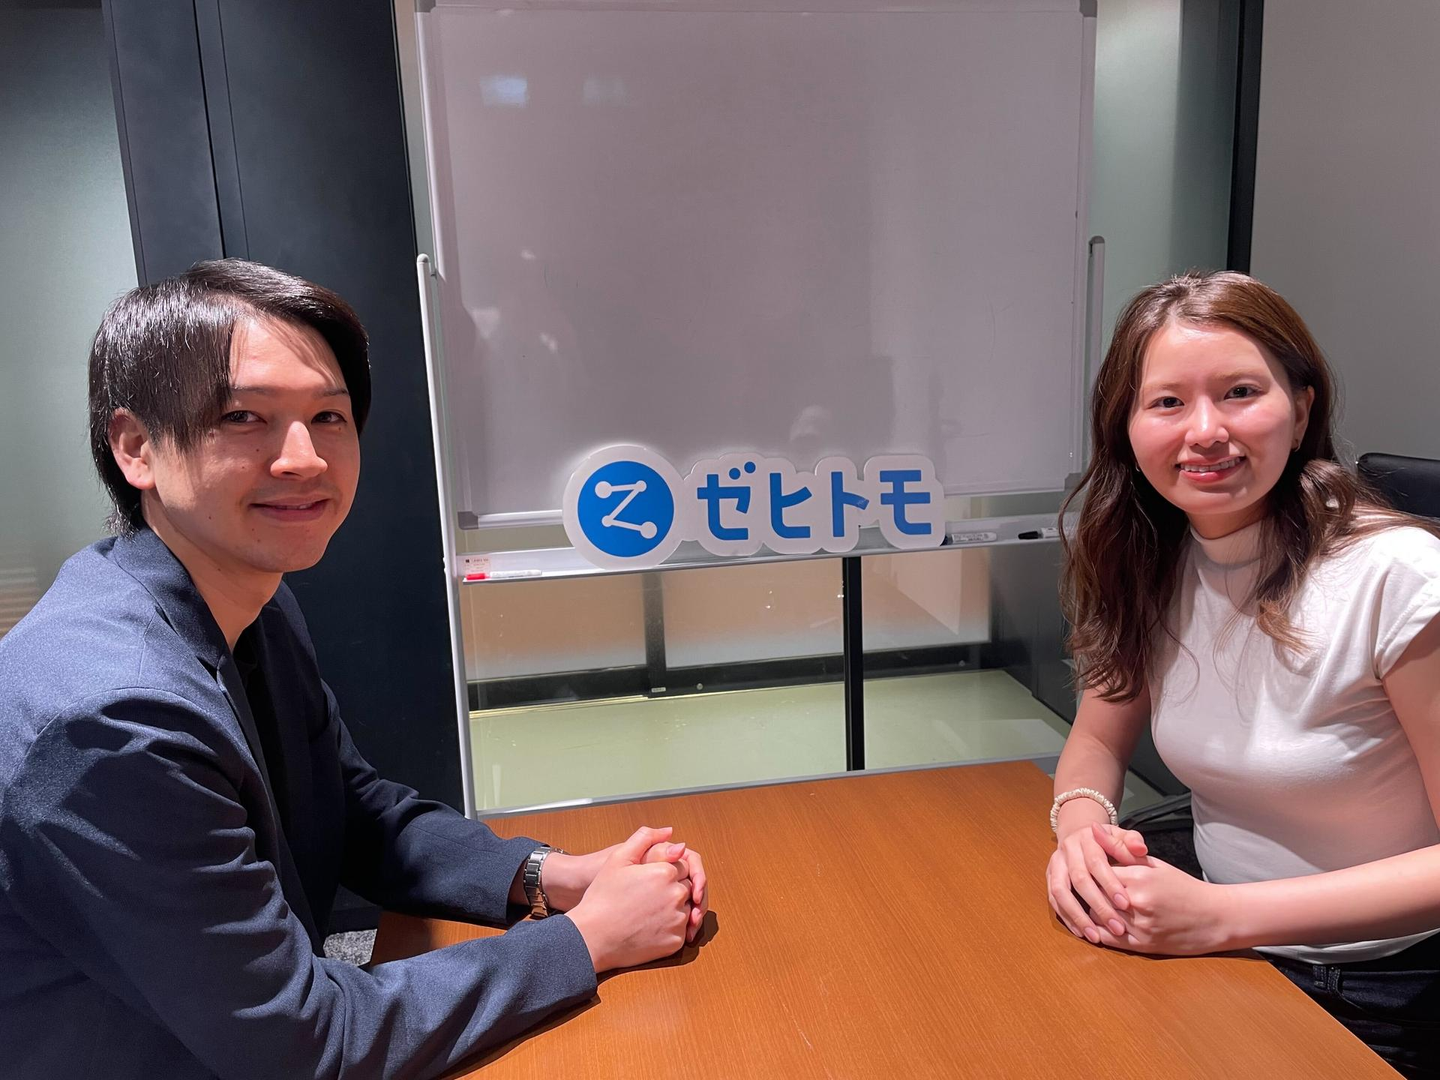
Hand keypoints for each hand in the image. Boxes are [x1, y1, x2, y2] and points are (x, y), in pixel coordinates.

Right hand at [543, 834, 708, 941]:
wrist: (593, 936)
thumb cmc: (603, 896)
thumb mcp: (618, 858)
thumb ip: (645, 838)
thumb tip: (669, 832)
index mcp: (665, 872)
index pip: (681, 866)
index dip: (664, 873)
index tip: (648, 882)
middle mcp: (676, 895)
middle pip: (686, 887)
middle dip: (671, 890)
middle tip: (646, 898)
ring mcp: (677, 920)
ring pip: (685, 909)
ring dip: (672, 909)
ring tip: (646, 913)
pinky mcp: (675, 942)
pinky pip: (681, 930)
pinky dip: (670, 929)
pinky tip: (649, 927)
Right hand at [1046, 813, 1148, 943]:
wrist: (1078, 832)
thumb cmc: (1106, 839)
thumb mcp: (1120, 835)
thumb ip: (1131, 842)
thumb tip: (1141, 849)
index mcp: (1086, 839)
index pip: (1096, 861)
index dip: (1109, 883)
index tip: (1126, 904)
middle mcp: (1067, 850)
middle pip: (1079, 879)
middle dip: (1098, 905)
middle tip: (1116, 927)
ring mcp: (1055, 864)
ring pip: (1060, 891)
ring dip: (1077, 916)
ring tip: (1095, 937)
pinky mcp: (1049, 877)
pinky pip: (1053, 899)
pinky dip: (1066, 917)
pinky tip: (1081, 932)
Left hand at [1096, 843, 1236, 955]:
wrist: (1215, 918)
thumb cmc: (1183, 887)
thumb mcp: (1153, 863)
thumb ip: (1120, 848)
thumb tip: (1092, 829)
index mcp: (1139, 877)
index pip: (1098, 871)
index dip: (1092, 871)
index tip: (1089, 869)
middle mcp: (1137, 902)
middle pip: (1095, 894)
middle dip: (1090, 890)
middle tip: (1086, 886)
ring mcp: (1139, 926)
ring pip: (1098, 916)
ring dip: (1095, 910)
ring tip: (1095, 903)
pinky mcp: (1142, 945)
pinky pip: (1107, 938)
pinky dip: (1099, 930)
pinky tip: (1101, 923)